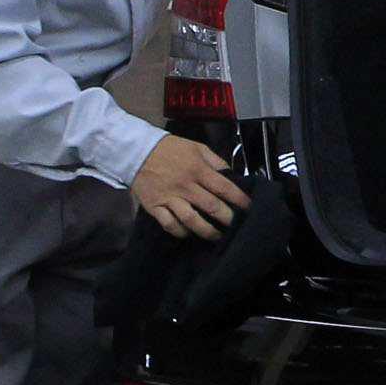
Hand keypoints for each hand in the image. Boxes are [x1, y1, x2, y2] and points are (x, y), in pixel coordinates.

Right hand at [131, 135, 248, 240]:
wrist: (136, 151)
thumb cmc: (170, 149)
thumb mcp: (197, 148)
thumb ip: (216, 162)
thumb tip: (232, 175)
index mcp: (198, 169)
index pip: (224, 188)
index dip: (239, 200)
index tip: (249, 208)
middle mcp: (185, 185)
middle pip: (211, 206)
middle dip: (228, 219)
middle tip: (237, 226)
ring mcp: (169, 198)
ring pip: (191, 220)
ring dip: (207, 231)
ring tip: (217, 236)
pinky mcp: (154, 207)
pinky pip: (169, 224)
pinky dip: (181, 232)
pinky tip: (189, 233)